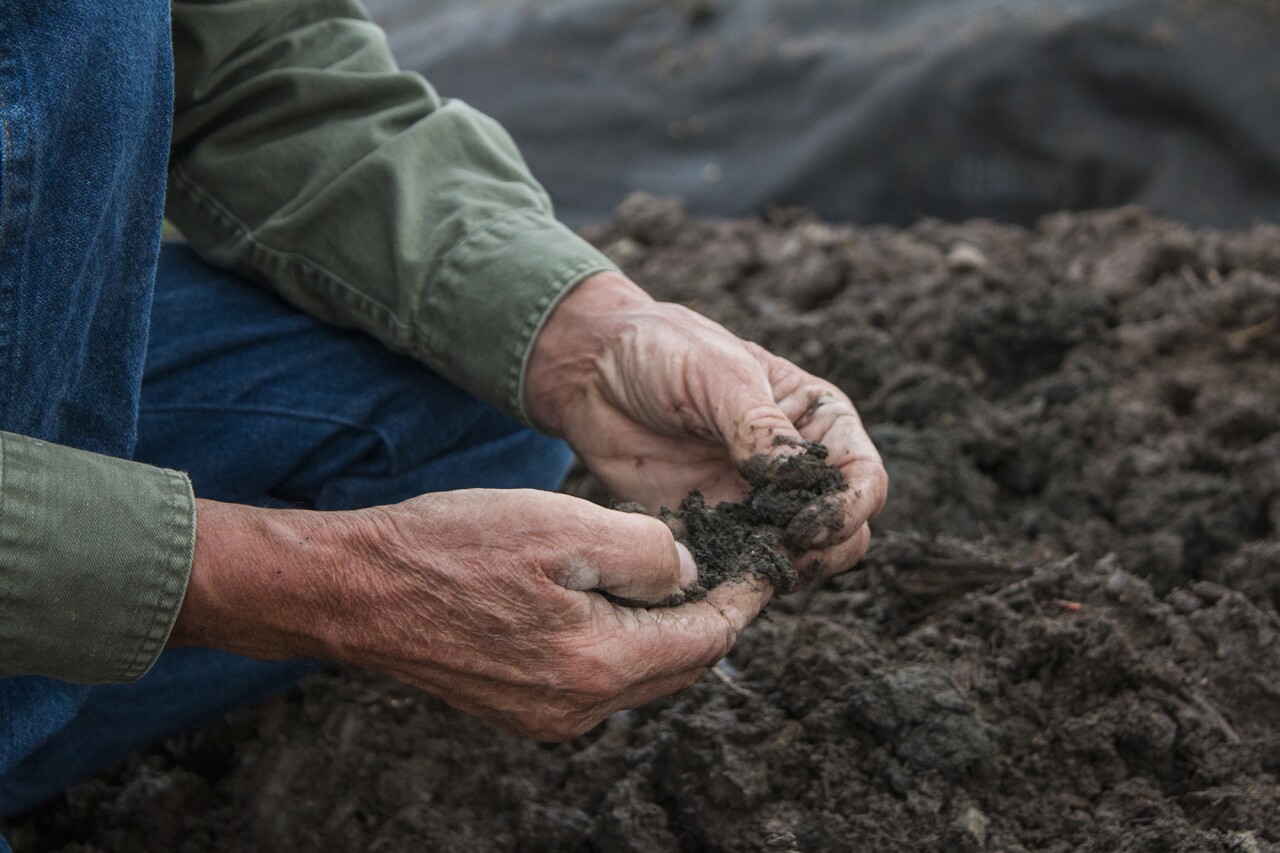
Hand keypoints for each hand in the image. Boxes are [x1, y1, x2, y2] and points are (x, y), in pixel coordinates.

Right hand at [172, 492, 770, 739]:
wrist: (355, 592)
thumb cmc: (452, 547)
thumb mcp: (562, 526)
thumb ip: (646, 551)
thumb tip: (688, 571)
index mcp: (600, 665)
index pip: (705, 639)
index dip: (741, 600)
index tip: (765, 569)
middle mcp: (580, 708)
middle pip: (678, 665)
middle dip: (711, 620)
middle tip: (734, 573)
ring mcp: (547, 715)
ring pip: (639, 673)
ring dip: (666, 631)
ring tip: (681, 580)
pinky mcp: (520, 706)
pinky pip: (598, 678)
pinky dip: (623, 642)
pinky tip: (616, 602)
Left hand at [526, 272, 887, 584]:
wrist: (592, 369)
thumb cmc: (664, 350)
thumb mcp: (717, 373)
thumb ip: (760, 426)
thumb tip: (798, 478)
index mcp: (818, 421)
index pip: (864, 479)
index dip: (847, 511)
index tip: (805, 525)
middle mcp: (797, 471)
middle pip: (845, 534)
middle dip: (820, 552)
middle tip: (772, 554)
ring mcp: (755, 506)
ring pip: (797, 562)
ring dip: (775, 571)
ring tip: (734, 565)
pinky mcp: (711, 531)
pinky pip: (736, 573)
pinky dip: (728, 584)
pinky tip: (699, 579)